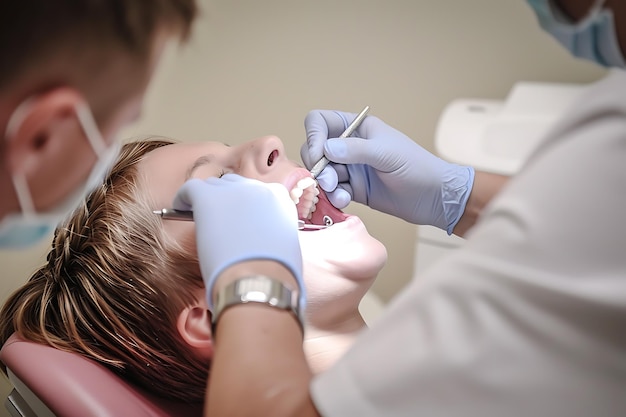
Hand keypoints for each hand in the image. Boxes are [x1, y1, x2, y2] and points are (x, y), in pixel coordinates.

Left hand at [173, 174, 303, 307]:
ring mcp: (233, 190)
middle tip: (219, 219)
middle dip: (226, 199)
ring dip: (208, 197)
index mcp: (280, 198)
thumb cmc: (273, 272)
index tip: (240, 216)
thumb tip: (261, 235)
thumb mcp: (285, 244)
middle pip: (235, 184)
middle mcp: (258, 188)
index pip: (259, 191)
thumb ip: (275, 230)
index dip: (246, 204)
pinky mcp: (209, 197)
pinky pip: (191, 188)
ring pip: (214, 184)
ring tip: (200, 215)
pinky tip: (181, 208)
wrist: (259, 278)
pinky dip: (184, 197)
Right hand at [301, 109, 474, 233]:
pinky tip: (345, 201)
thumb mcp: (386, 154)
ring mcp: (350, 168)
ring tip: (340, 194)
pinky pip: (332, 191)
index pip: (320, 122)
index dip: (314, 137)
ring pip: (322, 173)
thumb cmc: (417, 167)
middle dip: (317, 166)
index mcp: (357, 127)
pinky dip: (334, 197)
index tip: (319, 155)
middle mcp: (350, 145)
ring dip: (325, 185)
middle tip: (328, 181)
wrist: (433, 197)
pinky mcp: (353, 189)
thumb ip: (355, 150)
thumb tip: (325, 149)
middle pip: (315, 150)